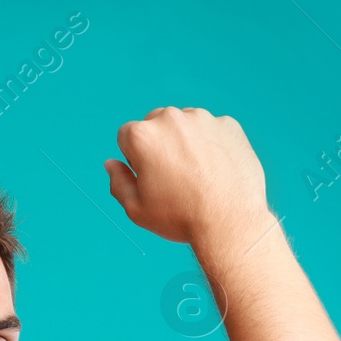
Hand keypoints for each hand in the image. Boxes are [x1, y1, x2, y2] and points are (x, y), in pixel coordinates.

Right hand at [103, 106, 270, 246]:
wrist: (229, 222)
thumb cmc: (180, 217)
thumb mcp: (137, 209)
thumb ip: (118, 182)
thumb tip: (111, 164)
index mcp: (142, 135)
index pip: (126, 137)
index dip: (135, 160)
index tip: (151, 178)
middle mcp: (171, 118)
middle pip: (155, 124)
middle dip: (160, 145)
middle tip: (174, 177)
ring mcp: (203, 119)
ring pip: (185, 125)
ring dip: (186, 142)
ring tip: (197, 175)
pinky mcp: (228, 125)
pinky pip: (213, 131)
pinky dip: (212, 145)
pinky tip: (216, 171)